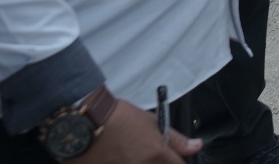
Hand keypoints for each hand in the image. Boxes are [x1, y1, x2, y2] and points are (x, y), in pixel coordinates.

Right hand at [77, 98, 200, 162]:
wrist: (82, 122)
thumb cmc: (119, 118)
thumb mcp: (151, 122)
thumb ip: (175, 140)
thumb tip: (196, 146)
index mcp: (156, 156)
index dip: (175, 161)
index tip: (171, 158)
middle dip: (157, 163)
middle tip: (146, 154)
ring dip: (139, 163)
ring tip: (130, 154)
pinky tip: (119, 159)